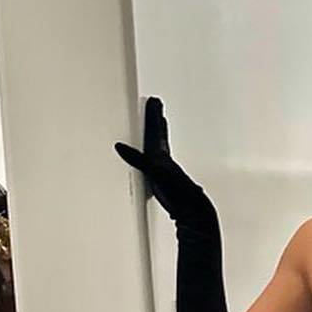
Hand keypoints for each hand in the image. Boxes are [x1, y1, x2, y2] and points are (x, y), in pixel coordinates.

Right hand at [115, 96, 214, 228]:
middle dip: (157, 120)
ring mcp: (165, 169)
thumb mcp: (154, 172)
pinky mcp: (163, 181)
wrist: (191, 209)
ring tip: (158, 123)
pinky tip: (152, 156)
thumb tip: (120, 146)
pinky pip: (155, 161)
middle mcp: (164, 160)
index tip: (154, 101)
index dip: (154, 116)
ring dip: (158, 134)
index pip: (156, 130)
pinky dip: (153, 154)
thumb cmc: (177, 191)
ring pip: (159, 146)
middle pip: (159, 134)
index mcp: (161, 155)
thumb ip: (137, 159)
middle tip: (157, 106)